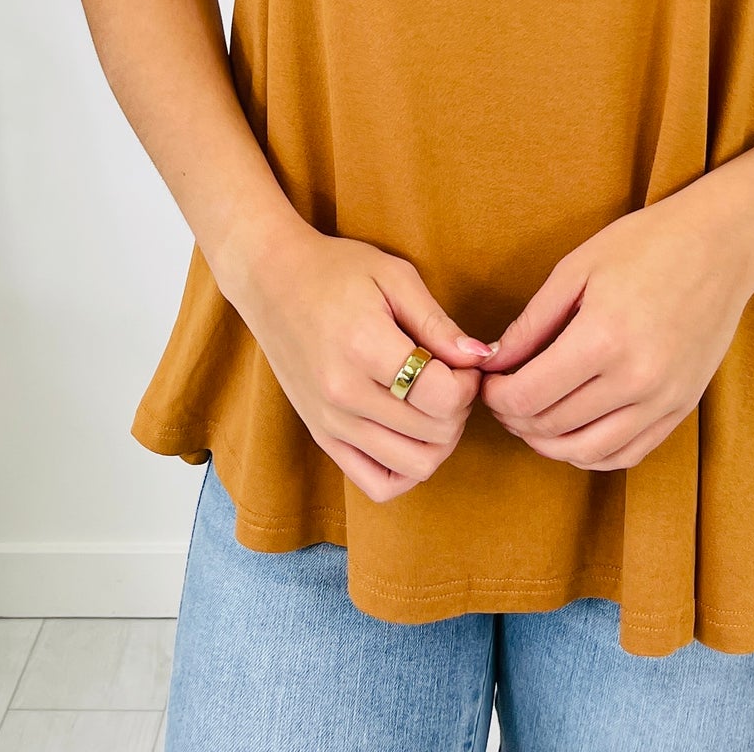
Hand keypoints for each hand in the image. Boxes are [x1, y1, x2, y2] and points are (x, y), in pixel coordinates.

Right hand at [227, 223, 494, 502]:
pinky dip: (407, 469)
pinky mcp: (322, 438)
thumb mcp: (394, 276)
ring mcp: (331, 423)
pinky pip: (377, 484)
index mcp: (365, 348)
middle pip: (436, 433)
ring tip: (433, 403)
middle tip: (451, 376)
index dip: (469, 381)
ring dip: (441, 439)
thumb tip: (482, 357)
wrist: (271, 280)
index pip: (443, 396)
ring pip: (415, 466)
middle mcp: (345, 396)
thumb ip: (438, 322)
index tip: (462, 360)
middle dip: (460, 407)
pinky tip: (412, 434)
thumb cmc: (336, 270)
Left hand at [474, 185, 753, 470]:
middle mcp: (635, 380)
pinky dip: (591, 454)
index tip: (488, 381)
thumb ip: (531, 322)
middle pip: (551, 427)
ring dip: (548, 444)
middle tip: (503, 397)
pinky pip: (627, 454)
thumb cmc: (646, 243)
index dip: (496, 396)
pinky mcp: (682, 408)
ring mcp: (663, 400)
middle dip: (515, 418)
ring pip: (587, 453)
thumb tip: (493, 361)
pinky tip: (573, 433)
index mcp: (602, 339)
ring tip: (531, 419)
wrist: (722, 244)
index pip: (527, 397)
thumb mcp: (577, 268)